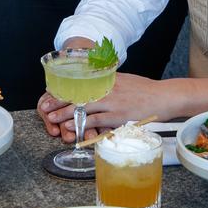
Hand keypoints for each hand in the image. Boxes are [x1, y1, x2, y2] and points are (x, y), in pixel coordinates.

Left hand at [37, 74, 162, 142]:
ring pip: (84, 107)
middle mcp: (107, 89)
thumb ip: (109, 82)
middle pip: (78, 95)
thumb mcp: (125, 80)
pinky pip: (97, 120)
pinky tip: (73, 127)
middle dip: (59, 102)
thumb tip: (95, 84)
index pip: (80, 84)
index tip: (49, 94)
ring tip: (52, 120)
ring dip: (66, 114)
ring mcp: (113, 102)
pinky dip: (83, 124)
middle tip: (44, 108)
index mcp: (107, 80)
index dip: (63, 90)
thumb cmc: (145, 90)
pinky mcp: (119, 115)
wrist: (163, 96)